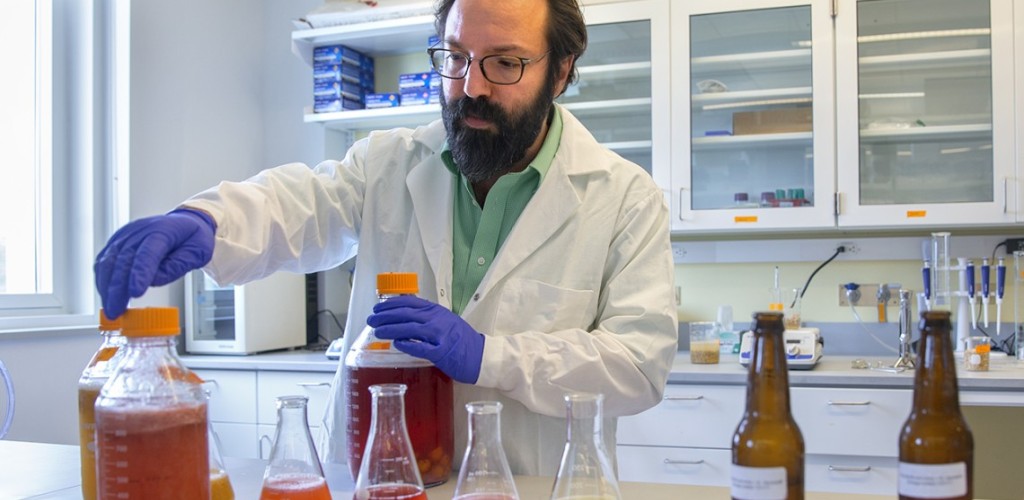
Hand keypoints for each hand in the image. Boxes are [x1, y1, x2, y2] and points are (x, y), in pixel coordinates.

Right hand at [94, 208, 215, 318]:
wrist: (184, 221)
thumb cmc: (192, 238)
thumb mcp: (197, 251)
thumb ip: (177, 266)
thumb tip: (154, 281)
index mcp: (163, 231)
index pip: (147, 253)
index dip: (139, 274)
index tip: (135, 293)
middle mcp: (140, 231)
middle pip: (123, 260)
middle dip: (117, 289)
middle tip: (116, 311)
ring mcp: (126, 235)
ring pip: (109, 261)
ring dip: (106, 287)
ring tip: (110, 309)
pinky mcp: (117, 241)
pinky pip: (104, 261)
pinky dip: (103, 279)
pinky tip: (106, 295)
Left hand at [369, 295, 483, 383]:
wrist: (481, 355)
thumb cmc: (462, 340)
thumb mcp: (446, 321)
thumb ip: (427, 317)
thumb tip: (404, 314)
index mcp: (437, 311)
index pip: (410, 302)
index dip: (391, 304)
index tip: (377, 308)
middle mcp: (437, 320)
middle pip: (406, 314)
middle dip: (385, 316)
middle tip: (371, 320)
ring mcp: (439, 336)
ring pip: (410, 329)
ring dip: (391, 329)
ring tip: (378, 332)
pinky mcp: (441, 352)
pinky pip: (420, 347)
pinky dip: (407, 344)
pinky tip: (396, 344)